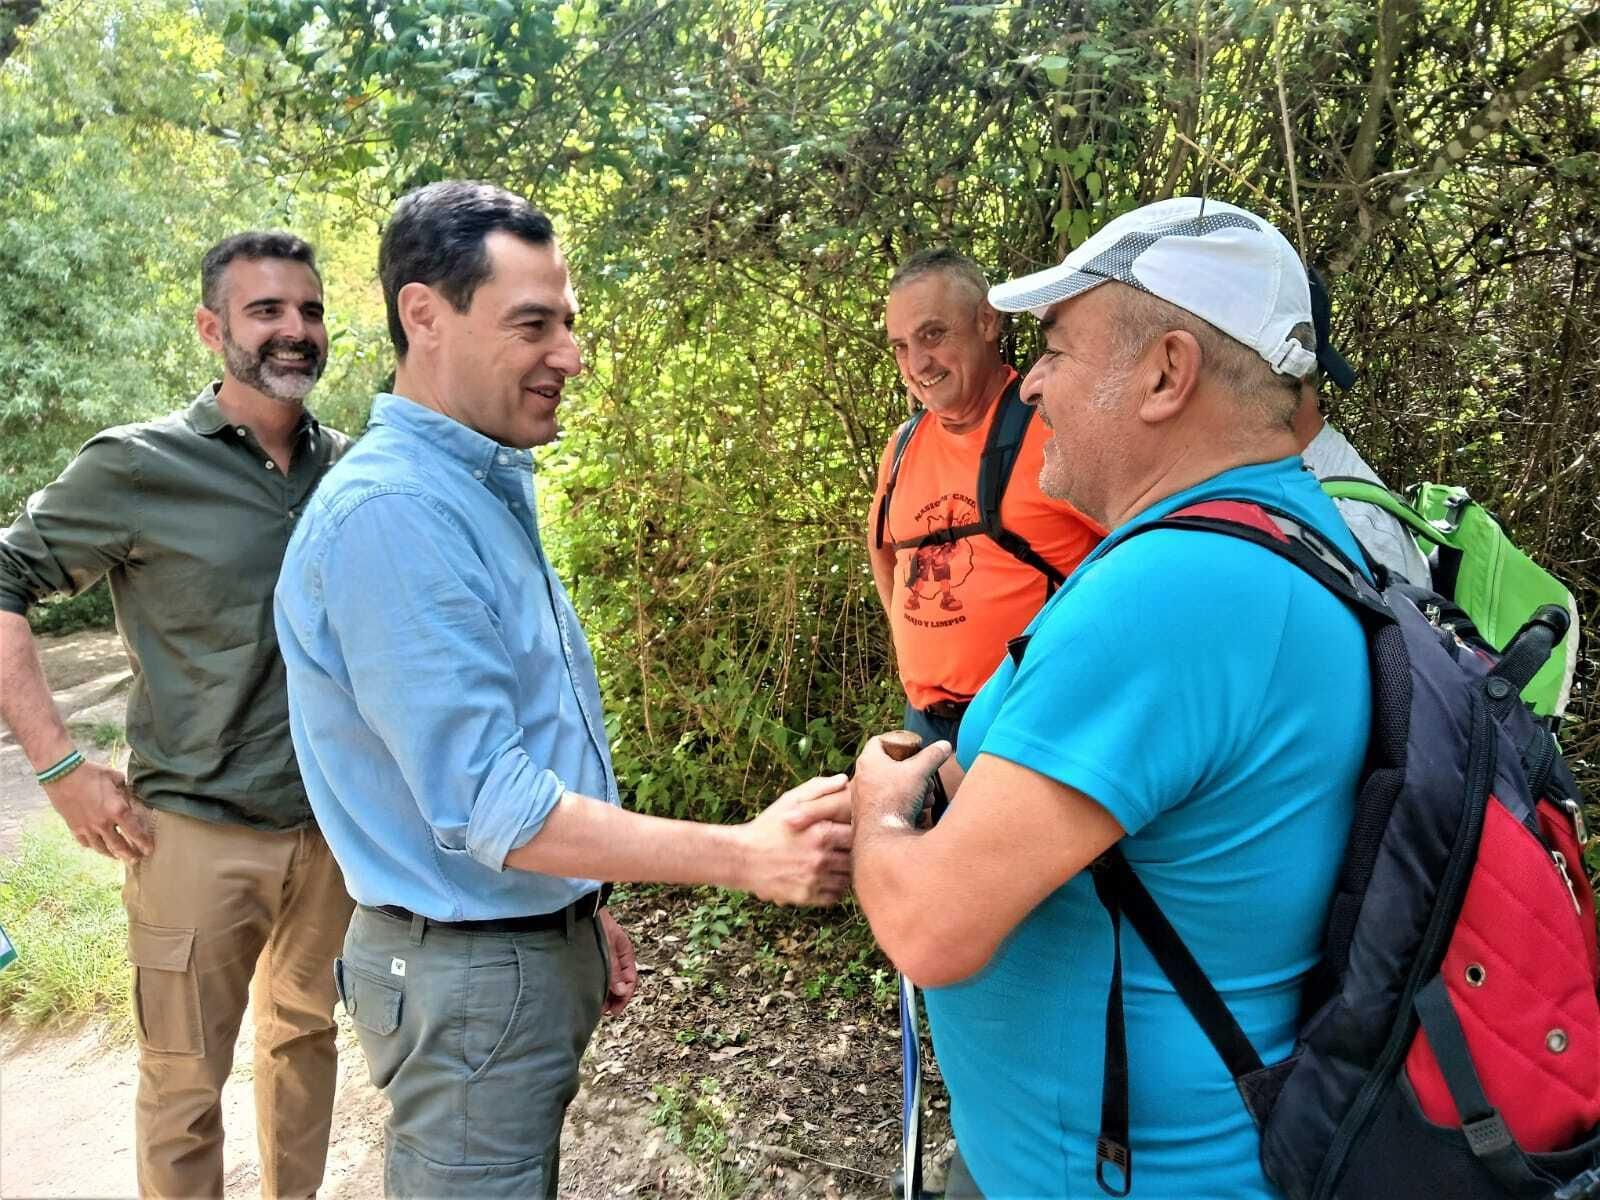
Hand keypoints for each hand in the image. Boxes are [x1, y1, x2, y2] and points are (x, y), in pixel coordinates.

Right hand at [44, 760, 154, 863]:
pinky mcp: (74, 828)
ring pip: (102, 848)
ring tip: (119, 856)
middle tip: (137, 860)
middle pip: (119, 846)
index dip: (144, 843)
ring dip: (112, 854)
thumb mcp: (116, 779)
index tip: (150, 850)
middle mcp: (103, 823)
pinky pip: (86, 843)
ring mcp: (87, 828)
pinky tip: (99, 847)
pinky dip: (94, 846)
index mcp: (117, 810)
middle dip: (130, 855)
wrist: (62, 774)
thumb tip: (134, 799)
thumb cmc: (91, 773)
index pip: (135, 833)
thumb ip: (127, 792)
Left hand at [598, 907, 637, 1015]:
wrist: (581, 909)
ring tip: (595, 1005)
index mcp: (625, 953)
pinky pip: (600, 976)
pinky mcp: (593, 959)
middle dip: (614, 999)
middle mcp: (616, 957)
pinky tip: (589, 993)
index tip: (615, 1010)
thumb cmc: (596, 923)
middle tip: (604, 1011)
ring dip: (605, 994)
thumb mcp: (607, 948)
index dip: (625, 996)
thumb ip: (613, 970)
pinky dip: (597, 986)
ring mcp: (605, 958)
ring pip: (610, 982)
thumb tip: (621, 991)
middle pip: (621, 984)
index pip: (631, 980)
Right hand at [739, 773, 852, 905]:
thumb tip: (844, 780)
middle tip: (839, 848)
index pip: (856, 835)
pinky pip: (834, 896)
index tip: (844, 831)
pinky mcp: (807, 897)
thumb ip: (818, 789)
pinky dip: (833, 889)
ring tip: (830, 862)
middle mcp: (821, 858)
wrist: (741, 858)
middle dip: (848, 852)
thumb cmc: (766, 827)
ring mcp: (814, 880)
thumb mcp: (789, 801)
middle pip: (854, 858)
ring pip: (846, 879)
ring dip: (842, 871)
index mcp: (821, 833)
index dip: (853, 832)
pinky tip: (823, 878)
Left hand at [850, 736, 952, 831]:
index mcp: (869, 761)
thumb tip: (944, 746)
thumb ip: (933, 756)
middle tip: (925, 778)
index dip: (899, 741)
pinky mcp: (870, 815)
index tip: (914, 748)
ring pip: (894, 787)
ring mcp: (865, 798)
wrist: (882, 837)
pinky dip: (906, 806)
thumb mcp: (919, 772)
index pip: (880, 741)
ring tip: (924, 798)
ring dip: (914, 791)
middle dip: (914, 772)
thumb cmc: (894, 800)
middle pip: (892, 766)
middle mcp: (862, 778)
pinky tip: (917, 813)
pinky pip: (891, 804)